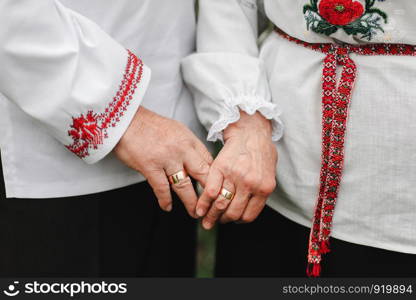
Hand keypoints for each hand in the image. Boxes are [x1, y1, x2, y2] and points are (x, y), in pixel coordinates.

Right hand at [114, 107, 212, 217]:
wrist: (126, 119)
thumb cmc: (150, 125)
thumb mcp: (177, 130)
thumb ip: (188, 147)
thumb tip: (198, 162)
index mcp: (190, 140)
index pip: (210, 162)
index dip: (215, 179)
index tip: (217, 191)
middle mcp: (182, 149)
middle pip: (202, 175)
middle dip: (209, 194)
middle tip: (212, 206)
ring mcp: (166, 158)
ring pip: (184, 186)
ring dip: (191, 202)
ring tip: (195, 213)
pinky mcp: (150, 166)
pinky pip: (161, 188)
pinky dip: (165, 200)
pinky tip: (167, 207)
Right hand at [197, 111, 276, 228]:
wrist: (251, 131)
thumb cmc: (261, 151)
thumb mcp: (269, 173)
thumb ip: (261, 190)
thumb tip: (251, 207)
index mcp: (264, 188)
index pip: (248, 215)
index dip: (238, 221)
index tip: (232, 220)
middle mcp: (250, 184)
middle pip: (233, 213)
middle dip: (223, 220)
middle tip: (216, 222)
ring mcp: (234, 176)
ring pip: (220, 204)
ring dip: (211, 215)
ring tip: (206, 220)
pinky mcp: (220, 168)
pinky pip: (210, 191)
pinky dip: (203, 202)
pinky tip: (199, 209)